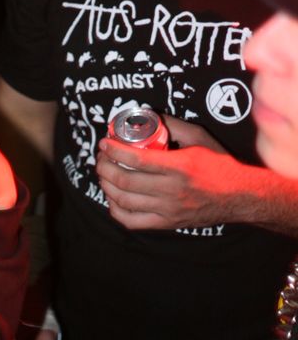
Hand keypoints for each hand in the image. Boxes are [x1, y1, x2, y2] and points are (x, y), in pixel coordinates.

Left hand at [96, 116, 244, 229]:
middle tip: (100, 157)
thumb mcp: (200, 138)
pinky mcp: (167, 224)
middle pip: (125, 181)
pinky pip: (132, 221)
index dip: (114, 150)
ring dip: (106, 185)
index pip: (137, 160)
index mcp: (179, 167)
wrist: (239, 197)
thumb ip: (173, 125)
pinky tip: (113, 197)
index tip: (104, 142)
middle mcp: (171, 190)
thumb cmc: (219, 165)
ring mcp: (168, 210)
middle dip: (104, 167)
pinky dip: (115, 209)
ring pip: (124, 201)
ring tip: (103, 174)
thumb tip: (147, 116)